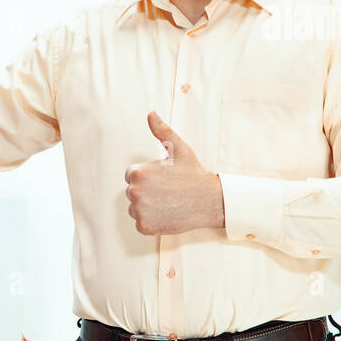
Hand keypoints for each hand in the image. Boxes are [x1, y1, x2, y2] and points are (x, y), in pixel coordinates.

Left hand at [125, 111, 223, 235]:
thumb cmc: (193, 174)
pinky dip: (151, 221)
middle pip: (132, 192)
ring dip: (148, 207)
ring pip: (136, 208)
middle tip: (168, 191)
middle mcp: (134, 192)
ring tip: (168, 202)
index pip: (132, 175)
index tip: (163, 179)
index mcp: (137, 173)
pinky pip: (141, 223)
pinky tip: (167, 214)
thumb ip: (161, 131)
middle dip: (147, 191)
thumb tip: (151, 114)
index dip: (148, 176)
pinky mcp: (145, 227)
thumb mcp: (179, 149)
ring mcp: (139, 211)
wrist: (209, 201)